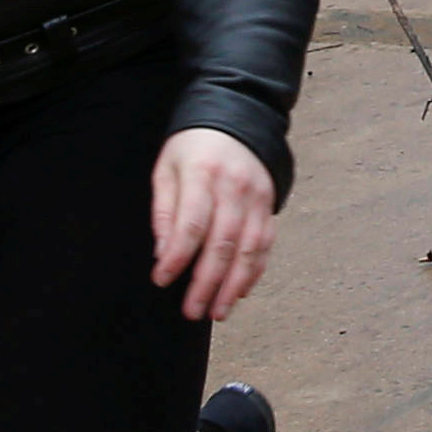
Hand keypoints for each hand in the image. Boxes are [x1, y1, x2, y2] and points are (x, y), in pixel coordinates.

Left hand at [150, 127, 275, 322]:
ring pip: (249, 250)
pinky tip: (240, 291)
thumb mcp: (167, 168)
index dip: (177, 256)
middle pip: (222, 243)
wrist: (236, 120)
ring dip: (233, 285)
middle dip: (207, 282)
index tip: (162, 279)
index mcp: (203, 174)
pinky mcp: (269, 207)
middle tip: (192, 310)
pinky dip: (254, 272)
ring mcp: (256, 198)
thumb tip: (163, 252)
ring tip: (218, 311)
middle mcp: (234, 188)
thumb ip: (164, 210)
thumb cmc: (194, 148)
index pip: (191, 223)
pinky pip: (265, 245)